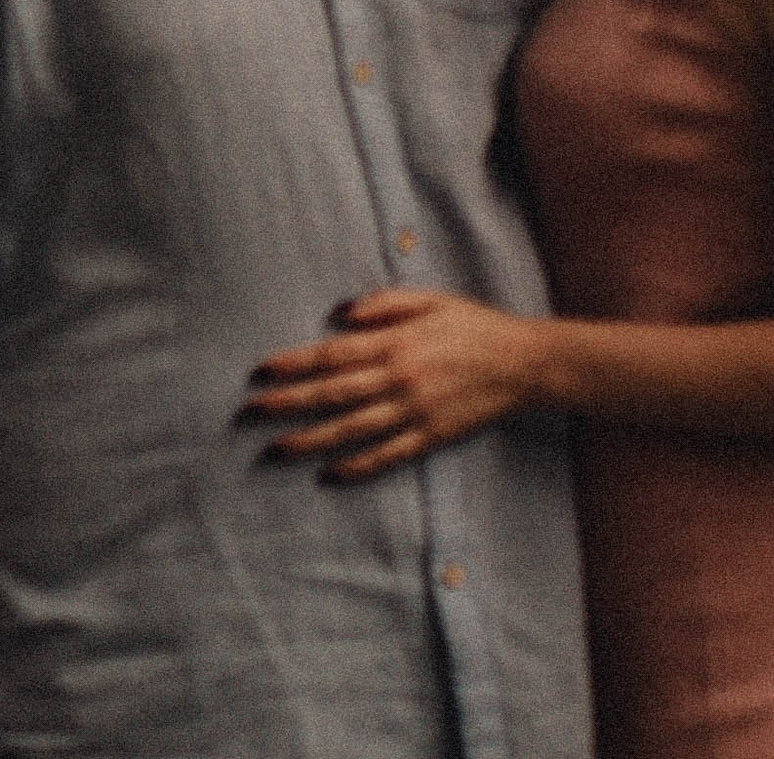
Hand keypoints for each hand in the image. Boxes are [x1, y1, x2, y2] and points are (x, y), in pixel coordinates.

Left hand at [241, 292, 551, 478]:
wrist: (523, 362)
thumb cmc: (475, 326)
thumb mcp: (433, 300)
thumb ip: (385, 304)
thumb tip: (338, 314)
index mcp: (398, 342)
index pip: (333, 354)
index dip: (294, 364)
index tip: (260, 372)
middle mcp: (399, 378)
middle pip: (332, 393)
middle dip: (287, 403)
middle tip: (249, 413)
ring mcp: (413, 411)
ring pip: (351, 430)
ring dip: (309, 440)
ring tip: (275, 448)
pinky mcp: (429, 437)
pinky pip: (385, 456)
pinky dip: (355, 467)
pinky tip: (328, 473)